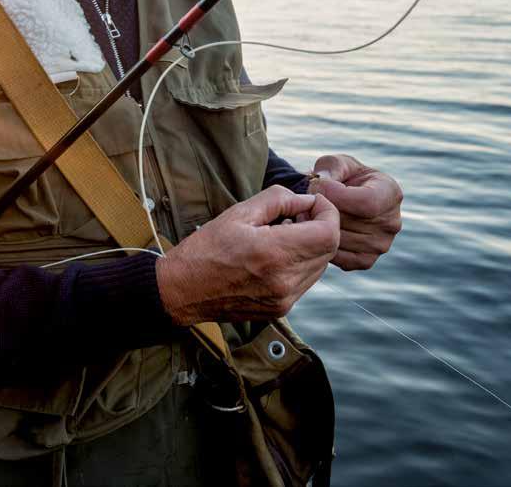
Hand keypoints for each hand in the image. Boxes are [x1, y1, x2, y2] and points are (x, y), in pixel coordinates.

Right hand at [156, 185, 339, 325]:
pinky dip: (301, 264)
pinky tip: (277, 255)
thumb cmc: (204, 250)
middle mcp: (284, 281)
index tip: (313, 203)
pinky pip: (306, 281)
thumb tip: (305, 200)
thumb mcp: (237, 214)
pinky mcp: (280, 309)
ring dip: (312, 246)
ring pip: (320, 266)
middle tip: (297, 215)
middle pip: (329, 250)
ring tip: (284, 234)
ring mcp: (284, 299)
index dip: (328, 213)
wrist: (181, 290)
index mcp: (273, 254)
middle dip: (320, 226)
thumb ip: (277, 200)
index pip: (329, 233)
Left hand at [308, 154, 402, 270]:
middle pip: (351, 223)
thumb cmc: (339, 177)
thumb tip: (322, 182)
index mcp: (390, 194)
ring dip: (318, 229)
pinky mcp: (366, 260)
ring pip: (342, 241)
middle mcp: (392, 222)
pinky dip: (323, 246)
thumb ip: (330, 167)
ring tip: (307, 215)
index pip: (367, 202)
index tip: (317, 186)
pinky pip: (340, 258)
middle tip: (303, 204)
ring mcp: (381, 245)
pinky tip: (315, 231)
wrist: (340, 200)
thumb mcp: (336, 163)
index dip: (336, 195)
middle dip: (322, 212)